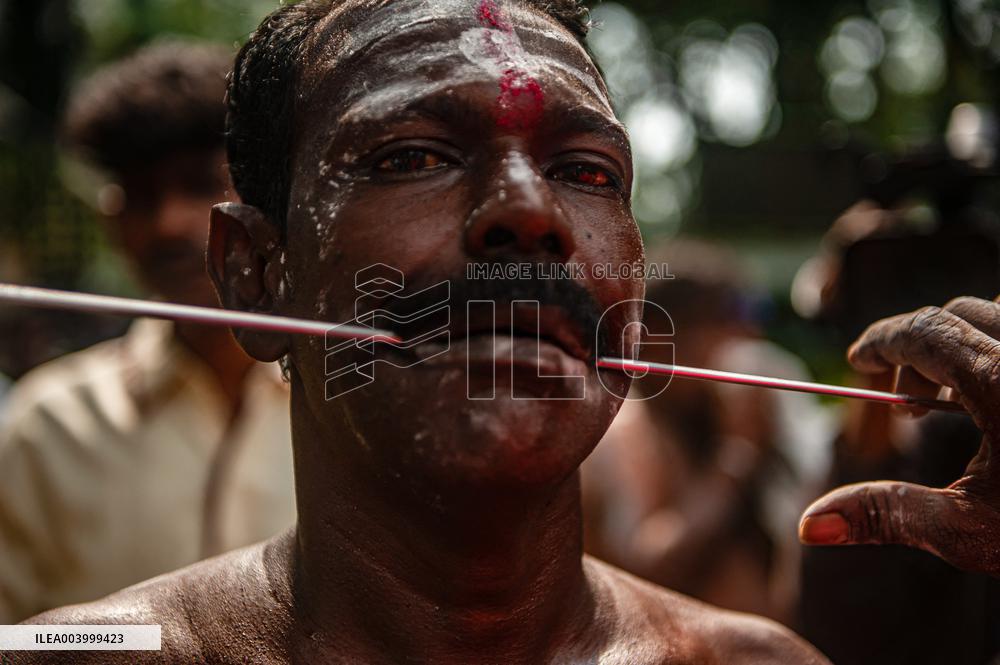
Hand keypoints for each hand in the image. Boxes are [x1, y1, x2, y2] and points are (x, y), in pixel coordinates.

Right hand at [799, 296, 999, 575]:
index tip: (856, 360)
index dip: (880, 342)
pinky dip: (999, 353)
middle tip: (908, 404)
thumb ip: (887, 514)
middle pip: (959, 315)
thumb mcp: (971, 530)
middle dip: (918, 349)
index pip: (922, 331)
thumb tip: (808, 524)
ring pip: (999, 319)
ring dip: (962, 348)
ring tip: (954, 405)